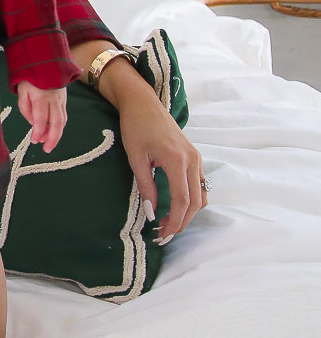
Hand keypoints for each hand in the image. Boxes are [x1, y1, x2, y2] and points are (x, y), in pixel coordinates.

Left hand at [16, 82, 65, 152]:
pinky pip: (63, 115)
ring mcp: (61, 99)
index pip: (41, 119)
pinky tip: (53, 131)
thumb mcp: (22, 91)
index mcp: (41, 97)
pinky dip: (59, 125)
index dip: (39, 132)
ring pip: (62, 120)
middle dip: (53, 139)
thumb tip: (34, 124)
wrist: (44, 61)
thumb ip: (25, 108)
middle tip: (47, 149)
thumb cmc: (29, 77)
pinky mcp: (64, 99)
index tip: (34, 141)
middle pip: (57, 123)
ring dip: (57, 134)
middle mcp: (54, 99)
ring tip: (49, 143)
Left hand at [101, 59, 206, 241]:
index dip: (174, 221)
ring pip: (201, 195)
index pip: (182, 200)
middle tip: (164, 235)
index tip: (163, 234)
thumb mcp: (136, 158)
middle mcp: (193, 160)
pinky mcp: (195, 157)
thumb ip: (145, 186)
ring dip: (188, 213)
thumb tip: (150, 214)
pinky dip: (192, 200)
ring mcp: (197, 158)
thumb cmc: (135, 127)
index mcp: (177, 160)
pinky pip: (200, 184)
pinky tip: (175, 207)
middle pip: (196, 202)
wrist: (143, 103)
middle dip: (182, 222)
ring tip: (168, 223)